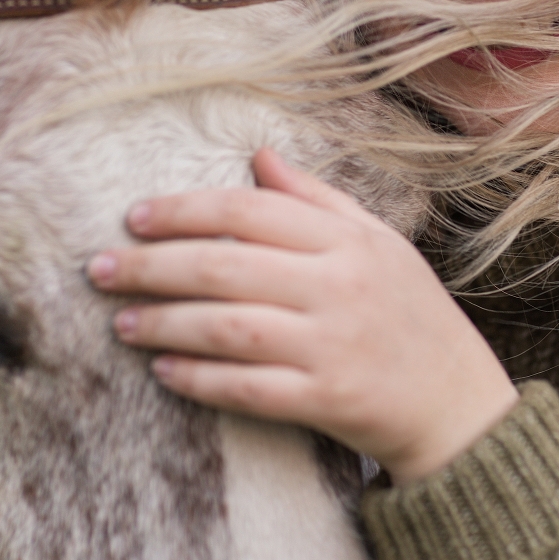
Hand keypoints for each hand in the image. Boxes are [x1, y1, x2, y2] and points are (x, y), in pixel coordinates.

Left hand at [88, 149, 518, 483]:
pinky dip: (199, 379)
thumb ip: (317, 198)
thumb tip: (258, 156)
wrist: (458, 403)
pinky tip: (163, 372)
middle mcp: (339, 286)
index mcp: (348, 241)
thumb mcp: (377, 241)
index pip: (250, 211)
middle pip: (225, 266)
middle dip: (152, 265)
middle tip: (100, 267)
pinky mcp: (326, 400)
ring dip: (164, 323)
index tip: (135, 216)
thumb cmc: (410, 311)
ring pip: (227, 327)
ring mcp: (332, 345)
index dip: (185, 209)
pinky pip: (247, 388)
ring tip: (121, 321)